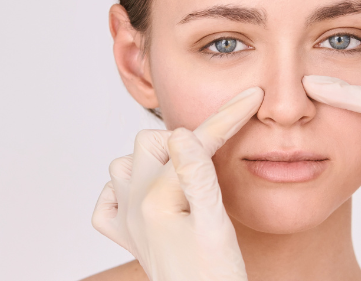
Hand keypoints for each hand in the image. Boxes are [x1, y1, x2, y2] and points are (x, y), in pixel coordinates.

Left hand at [91, 87, 263, 279]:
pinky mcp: (126, 237)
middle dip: (183, 142)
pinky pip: (109, 200)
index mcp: (154, 201)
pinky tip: (155, 199)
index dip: (225, 119)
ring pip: (126, 164)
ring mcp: (125, 222)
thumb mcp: (217, 227)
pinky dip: (127, 191)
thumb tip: (180, 133)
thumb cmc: (216, 278)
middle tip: (214, 159)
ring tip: (188, 179)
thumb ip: (198, 177)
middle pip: (149, 143)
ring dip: (155, 162)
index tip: (250, 98)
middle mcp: (130, 208)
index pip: (191, 145)